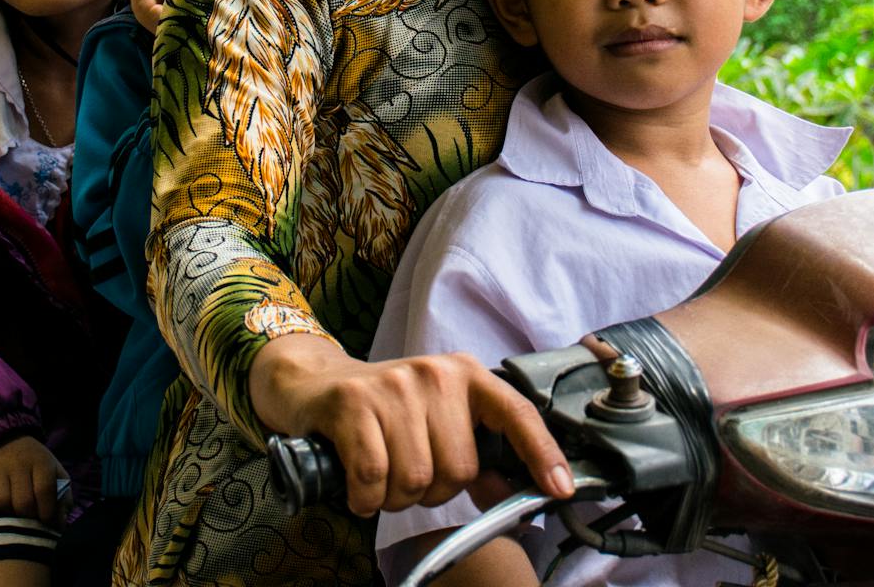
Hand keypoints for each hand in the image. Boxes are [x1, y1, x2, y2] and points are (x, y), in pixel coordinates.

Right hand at [0, 435, 69, 522]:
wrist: (8, 440)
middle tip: (28, 518)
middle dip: (28, 517)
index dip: (47, 512)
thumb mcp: (55, 474)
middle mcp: (18, 463)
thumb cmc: (36, 465)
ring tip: (12, 511)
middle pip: (22, 502)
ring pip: (0, 503)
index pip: (44, 490)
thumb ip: (62, 498)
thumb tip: (59, 523)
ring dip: (7, 514)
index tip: (46, 521)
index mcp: (41, 462)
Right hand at [249, 333, 573, 518]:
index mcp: (465, 375)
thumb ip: (473, 454)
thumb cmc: (382, 410)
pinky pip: (375, 479)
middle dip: (433, 490)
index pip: (516, 414)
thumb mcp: (435, 420)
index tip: (561, 489)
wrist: (313, 382)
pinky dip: (366, 498)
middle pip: (459, 469)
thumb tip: (507, 496)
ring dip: (396, 498)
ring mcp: (394, 385)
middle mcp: (435, 374)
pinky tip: (359, 487)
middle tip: (407, 473)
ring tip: (381, 476)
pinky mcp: (353, 403)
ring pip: (417, 479)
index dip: (542, 454)